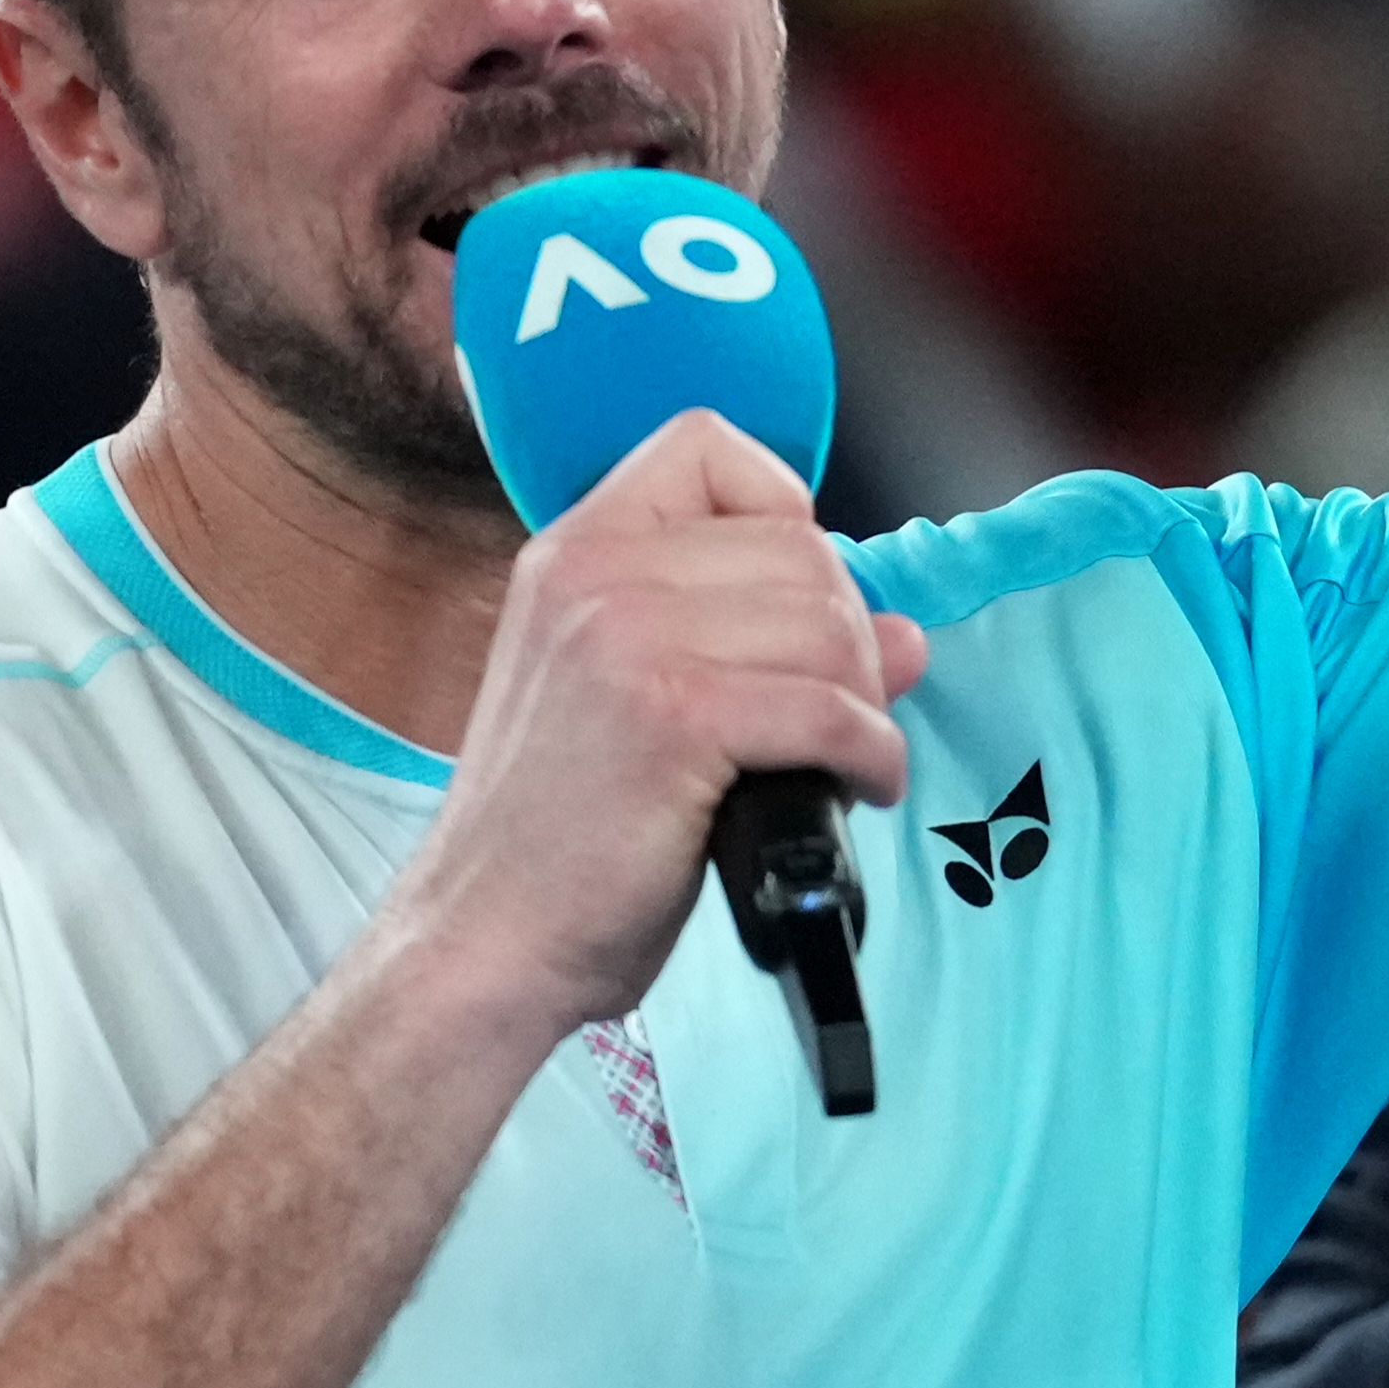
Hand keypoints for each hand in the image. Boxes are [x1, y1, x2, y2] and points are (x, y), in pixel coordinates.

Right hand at [385, 409, 926, 1051]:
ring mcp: (629, 638)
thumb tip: (902, 632)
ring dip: (865, 702)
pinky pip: (831, 708)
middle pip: (801, 546)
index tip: (793, 603)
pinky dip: (871, 755)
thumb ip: (755, 643)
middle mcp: (595, 572)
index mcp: (575, 551)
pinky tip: (856, 791)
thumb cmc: (562, 839)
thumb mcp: (643, 704)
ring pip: (828, 623)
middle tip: (839, 714)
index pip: (710, 445)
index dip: (785, 511)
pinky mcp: (673, 717)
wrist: (485, 942)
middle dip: (846, 636)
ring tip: (845, 761)